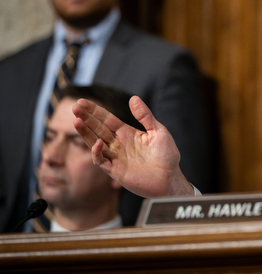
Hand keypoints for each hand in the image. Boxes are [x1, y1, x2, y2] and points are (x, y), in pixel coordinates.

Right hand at [72, 96, 193, 197]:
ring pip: (95, 143)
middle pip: (98, 129)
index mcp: (128, 133)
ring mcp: (116, 157)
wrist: (171, 179)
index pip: (107, 119)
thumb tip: (133, 97)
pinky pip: (101, 161)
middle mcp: (119, 144)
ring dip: (85, 133)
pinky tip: (97, 143)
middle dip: (86, 118)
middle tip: (75, 107)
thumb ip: (145, 116)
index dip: (95, 111)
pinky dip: (97, 153)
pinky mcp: (115, 171)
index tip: (82, 101)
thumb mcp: (158, 131)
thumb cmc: (167, 155)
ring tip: (76, 121)